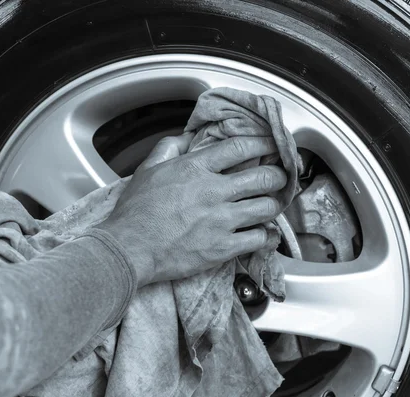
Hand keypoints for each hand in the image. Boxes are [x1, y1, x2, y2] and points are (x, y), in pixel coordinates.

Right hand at [97, 134, 287, 287]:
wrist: (129, 249)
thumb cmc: (136, 212)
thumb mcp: (148, 169)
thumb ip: (170, 148)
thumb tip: (188, 138)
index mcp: (195, 169)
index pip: (241, 148)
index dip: (263, 143)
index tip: (272, 145)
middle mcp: (213, 191)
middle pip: (263, 177)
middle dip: (278, 175)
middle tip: (280, 176)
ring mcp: (221, 220)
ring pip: (267, 207)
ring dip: (274, 204)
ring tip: (272, 204)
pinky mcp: (223, 247)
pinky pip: (259, 238)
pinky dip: (265, 235)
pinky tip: (262, 232)